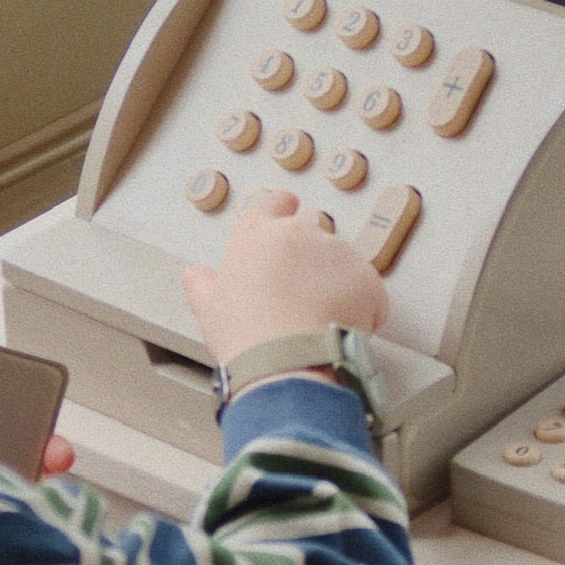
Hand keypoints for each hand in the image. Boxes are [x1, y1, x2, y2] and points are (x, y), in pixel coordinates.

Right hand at [182, 190, 387, 368]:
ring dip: (335, 285)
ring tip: (315, 321)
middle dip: (309, 262)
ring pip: (341, 264)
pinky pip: (367, 290)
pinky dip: (360, 307)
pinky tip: (337, 328)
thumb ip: (203, 284)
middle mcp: (299, 233)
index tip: (286, 216)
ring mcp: (337, 253)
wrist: (288, 361)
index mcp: (258, 235)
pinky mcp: (367, 277)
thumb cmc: (247, 336)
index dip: (281, 209)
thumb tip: (197, 276)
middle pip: (311, 237)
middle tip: (297, 298)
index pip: (274, 203)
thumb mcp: (210, 308)